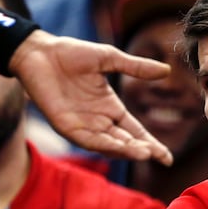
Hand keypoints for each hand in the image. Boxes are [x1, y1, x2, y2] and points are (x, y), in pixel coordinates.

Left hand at [10, 31, 173, 164]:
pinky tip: (118, 148)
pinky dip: (103, 145)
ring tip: (143, 153)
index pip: (135, 131)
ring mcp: (82, 125)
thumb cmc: (72, 53)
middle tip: (158, 156)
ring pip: (108, 145)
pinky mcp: (65, 125)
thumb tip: (166, 70)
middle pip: (125, 142)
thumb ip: (136, 67)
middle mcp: (98, 120)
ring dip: (125, 150)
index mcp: (110, 107)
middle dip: (142, 150)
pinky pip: (87, 140)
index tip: (166, 157)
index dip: (151, 144)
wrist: (40, 51)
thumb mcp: (110, 58)